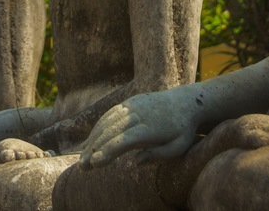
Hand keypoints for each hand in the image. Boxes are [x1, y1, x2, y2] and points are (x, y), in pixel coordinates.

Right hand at [79, 90, 199, 169]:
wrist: (185, 102)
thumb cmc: (182, 130)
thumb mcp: (179, 147)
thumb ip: (158, 155)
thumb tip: (136, 161)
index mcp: (151, 128)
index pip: (124, 140)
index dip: (108, 150)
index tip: (95, 162)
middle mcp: (139, 114)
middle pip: (111, 131)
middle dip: (94, 149)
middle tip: (83, 167)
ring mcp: (132, 106)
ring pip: (107, 122)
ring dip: (92, 140)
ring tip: (83, 159)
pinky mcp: (129, 103)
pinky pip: (109, 115)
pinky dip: (98, 129)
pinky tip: (91, 142)